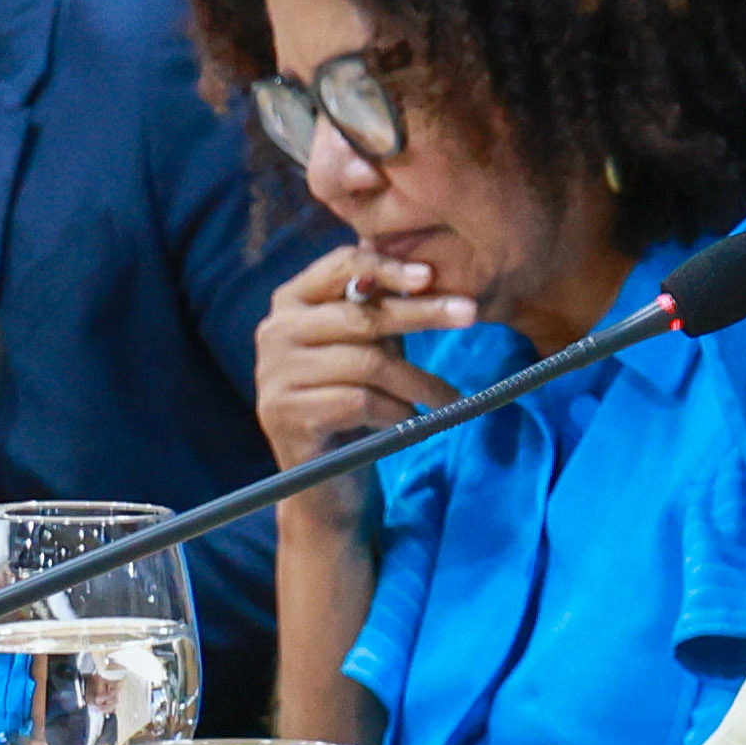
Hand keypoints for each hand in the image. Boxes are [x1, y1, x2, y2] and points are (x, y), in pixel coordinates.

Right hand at [254, 238, 466, 467]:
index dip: (386, 267)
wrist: (324, 477)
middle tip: (470, 314)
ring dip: (418, 381)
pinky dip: (395, 412)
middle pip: (359, 316)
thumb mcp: (369, 346)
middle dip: (421, 314)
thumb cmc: (352, 400)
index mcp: (292, 303)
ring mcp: (275, 374)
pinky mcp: (285, 414)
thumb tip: (424, 272)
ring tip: (449, 398)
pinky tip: (408, 421)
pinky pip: (359, 402)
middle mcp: (275, 332)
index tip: (430, 276)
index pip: (338, 267)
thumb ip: (381, 311)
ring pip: (366, 364)